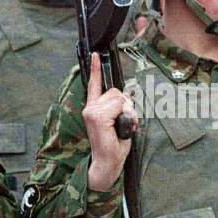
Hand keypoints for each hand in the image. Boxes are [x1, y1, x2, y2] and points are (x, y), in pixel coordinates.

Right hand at [83, 52, 135, 191]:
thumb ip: (118, 108)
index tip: (95, 55)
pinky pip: (118, 105)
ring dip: (127, 111)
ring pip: (118, 98)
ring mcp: (91, 112)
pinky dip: (125, 116)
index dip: (95, 69)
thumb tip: (125, 99)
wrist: (108, 163)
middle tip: (125, 122)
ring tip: (123, 127)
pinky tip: (120, 128)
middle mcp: (90, 108)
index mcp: (93, 108)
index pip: (94, 85)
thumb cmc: (114, 146)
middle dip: (126, 105)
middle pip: (116, 91)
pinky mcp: (96, 117)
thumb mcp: (118, 122)